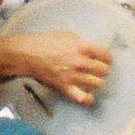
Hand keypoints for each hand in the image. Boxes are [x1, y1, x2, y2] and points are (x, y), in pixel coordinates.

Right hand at [0, 32, 115, 105]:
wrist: (28, 55)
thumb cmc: (45, 43)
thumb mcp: (67, 35)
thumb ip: (82, 43)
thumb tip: (92, 50)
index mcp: (82, 47)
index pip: (106, 55)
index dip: (107, 58)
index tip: (104, 59)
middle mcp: (80, 62)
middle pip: (104, 71)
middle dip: (102, 70)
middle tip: (97, 69)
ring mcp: (73, 76)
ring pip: (98, 84)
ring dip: (96, 82)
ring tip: (91, 80)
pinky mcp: (65, 87)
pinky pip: (83, 98)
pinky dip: (88, 98)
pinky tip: (88, 95)